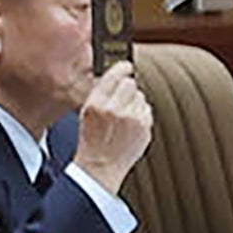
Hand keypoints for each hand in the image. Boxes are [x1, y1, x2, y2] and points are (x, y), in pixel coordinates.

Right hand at [72, 62, 154, 190]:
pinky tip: (130, 126)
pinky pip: (146, 110)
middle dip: (127, 89)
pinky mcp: (145, 127)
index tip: (126, 66)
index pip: (115, 75)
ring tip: (123, 118)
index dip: (122, 69)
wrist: (100, 167)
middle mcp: (115, 109)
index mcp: (96, 104)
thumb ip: (102, 93)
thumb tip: (120, 75)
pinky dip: (140, 115)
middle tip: (120, 99)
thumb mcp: (86, 113)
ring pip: (140, 97)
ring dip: (134, 103)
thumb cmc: (92, 140)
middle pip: (130, 83)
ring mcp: (132, 119)